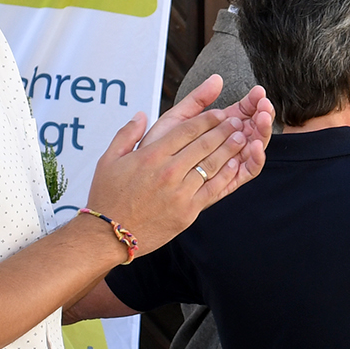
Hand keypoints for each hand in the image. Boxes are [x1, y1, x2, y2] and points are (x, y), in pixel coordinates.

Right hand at [81, 85, 269, 256]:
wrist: (110, 234)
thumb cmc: (107, 197)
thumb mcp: (108, 160)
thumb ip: (126, 134)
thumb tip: (141, 114)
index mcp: (150, 155)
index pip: (186, 130)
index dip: (207, 119)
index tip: (219, 113)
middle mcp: (168, 171)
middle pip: (204, 144)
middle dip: (224, 130)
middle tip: (237, 121)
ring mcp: (180, 191)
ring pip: (211, 164)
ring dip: (230, 149)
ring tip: (242, 138)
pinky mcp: (188, 210)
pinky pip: (213, 188)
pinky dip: (226, 175)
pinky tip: (235, 165)